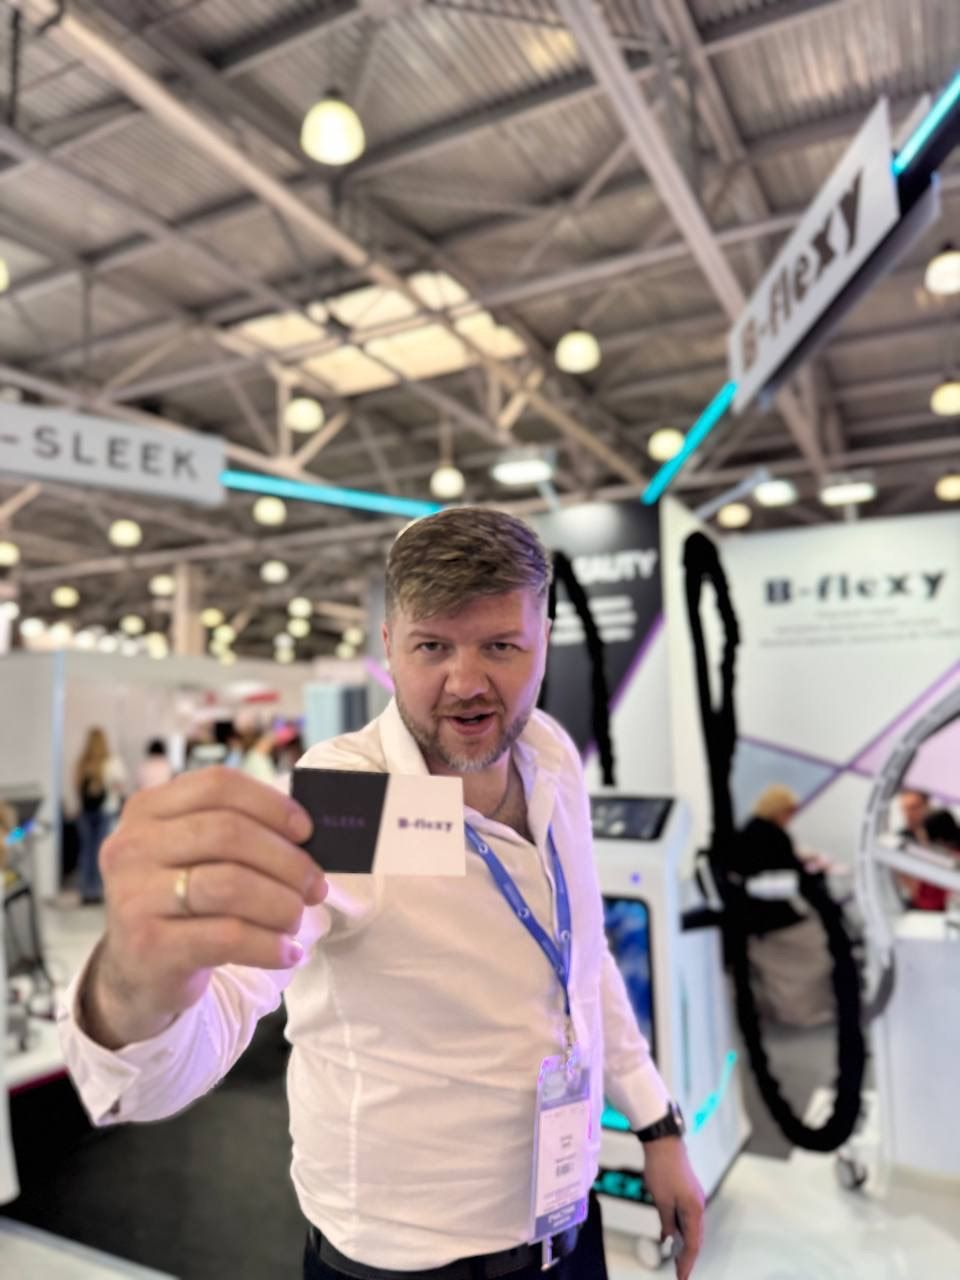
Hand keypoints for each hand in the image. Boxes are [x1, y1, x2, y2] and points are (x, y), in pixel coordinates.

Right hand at [83, 766, 324, 1048]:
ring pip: (230, 885)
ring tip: (297, 919)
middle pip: (228, 833)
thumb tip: (310, 834)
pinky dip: (268, 945)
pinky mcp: (148, 945)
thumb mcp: (193, 855)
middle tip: (315, 886)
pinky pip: (226, 937)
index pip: (218, 785)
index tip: (306, 832)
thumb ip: (237, 833)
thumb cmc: (181, 902)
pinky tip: (287, 952)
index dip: (272, 804)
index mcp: (147, 809)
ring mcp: (134, 896)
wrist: (136, 971)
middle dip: (286, 860)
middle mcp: (132, 846)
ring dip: (281, 904)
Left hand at [642, 1137, 704, 1279]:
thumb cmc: (661, 1169)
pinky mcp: (688, 1191)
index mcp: (694, 1209)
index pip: (692, 1244)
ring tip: (678, 1260)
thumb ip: (666, 1222)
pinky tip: (674, 1235)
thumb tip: (669, 1239)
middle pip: (695, 1238)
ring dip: (686, 1244)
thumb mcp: (661, 1200)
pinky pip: (688, 1216)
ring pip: (692, 1227)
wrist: (663, 1142)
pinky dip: (682, 1229)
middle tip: (680, 1274)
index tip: (681, 1278)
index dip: (686, 1263)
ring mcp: (694, 1197)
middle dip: (688, 1257)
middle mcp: (698, 1205)